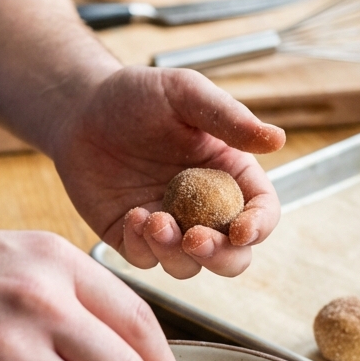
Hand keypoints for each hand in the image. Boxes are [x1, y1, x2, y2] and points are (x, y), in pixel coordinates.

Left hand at [52, 67, 285, 279]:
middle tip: (195, 239)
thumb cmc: (138, 95)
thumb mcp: (184, 94)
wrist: (81, 108)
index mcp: (230, 174)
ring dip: (176, 254)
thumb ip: (228, 117)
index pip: (262, 212)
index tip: (242, 229)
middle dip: (221, 257)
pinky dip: (143, 248)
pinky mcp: (133, 237)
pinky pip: (146, 260)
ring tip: (153, 219)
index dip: (259, 226)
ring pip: (189, 266)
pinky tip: (133, 215)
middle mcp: (205, 207)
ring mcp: (170, 226)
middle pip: (233, 256)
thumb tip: (278, 139)